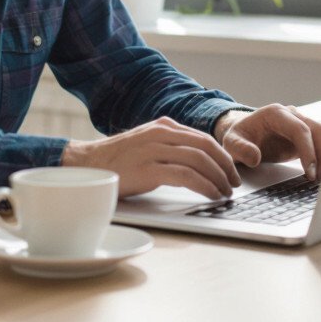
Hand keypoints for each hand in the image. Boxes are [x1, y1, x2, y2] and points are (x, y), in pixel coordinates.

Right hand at [61, 117, 241, 200]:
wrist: (86, 166)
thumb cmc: (117, 160)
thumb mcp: (146, 143)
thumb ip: (169, 145)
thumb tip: (198, 161)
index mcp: (163, 126)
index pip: (203, 138)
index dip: (222, 156)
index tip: (231, 172)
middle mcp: (161, 133)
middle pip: (206, 147)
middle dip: (225, 167)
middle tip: (234, 184)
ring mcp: (154, 149)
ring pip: (200, 160)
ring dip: (218, 178)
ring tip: (225, 193)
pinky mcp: (149, 168)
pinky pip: (186, 176)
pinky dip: (204, 186)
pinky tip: (211, 195)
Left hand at [214, 105, 320, 181]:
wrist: (245, 132)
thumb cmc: (240, 137)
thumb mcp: (232, 143)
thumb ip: (240, 149)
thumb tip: (255, 158)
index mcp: (276, 113)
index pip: (300, 129)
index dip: (308, 151)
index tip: (310, 173)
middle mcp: (293, 115)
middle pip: (320, 130)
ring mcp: (303, 123)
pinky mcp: (310, 135)